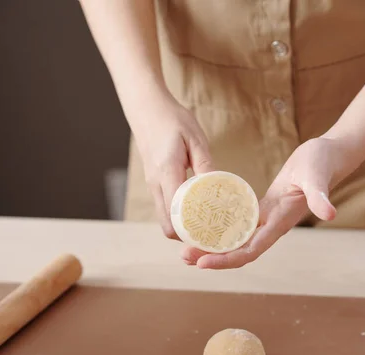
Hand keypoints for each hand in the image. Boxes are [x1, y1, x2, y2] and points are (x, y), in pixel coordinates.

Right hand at [130, 91, 212, 237]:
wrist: (146, 108)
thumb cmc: (172, 120)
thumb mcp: (195, 138)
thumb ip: (205, 165)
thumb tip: (218, 188)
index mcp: (167, 173)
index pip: (174, 215)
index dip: (190, 232)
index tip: (209, 237)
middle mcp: (155, 185)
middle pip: (167, 225)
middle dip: (186, 236)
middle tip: (209, 237)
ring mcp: (151, 186)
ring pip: (164, 219)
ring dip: (181, 228)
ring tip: (204, 228)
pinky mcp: (153, 184)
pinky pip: (164, 209)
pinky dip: (177, 216)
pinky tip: (194, 212)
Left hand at [182, 136, 343, 268]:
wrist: (329, 157)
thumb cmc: (322, 164)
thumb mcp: (317, 177)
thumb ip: (321, 196)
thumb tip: (330, 214)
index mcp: (280, 223)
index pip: (250, 250)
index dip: (226, 259)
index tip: (203, 263)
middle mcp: (270, 227)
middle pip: (237, 252)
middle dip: (211, 257)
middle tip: (184, 256)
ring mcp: (265, 221)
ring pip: (235, 242)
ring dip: (211, 248)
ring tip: (186, 251)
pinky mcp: (261, 210)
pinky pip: (236, 227)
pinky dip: (219, 232)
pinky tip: (201, 230)